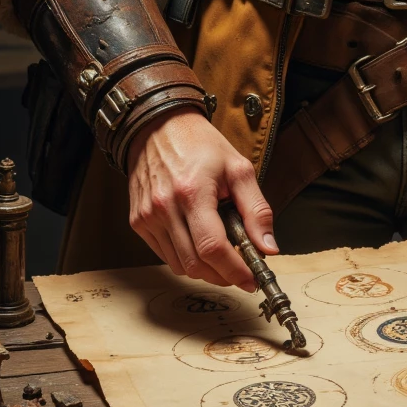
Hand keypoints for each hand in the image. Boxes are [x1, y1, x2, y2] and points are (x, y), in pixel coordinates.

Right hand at [127, 107, 276, 288]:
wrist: (159, 127)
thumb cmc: (200, 144)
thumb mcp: (238, 169)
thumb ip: (257, 210)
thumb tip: (268, 246)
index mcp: (193, 192)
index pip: (213, 247)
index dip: (235, 271)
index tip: (251, 279)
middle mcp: (165, 207)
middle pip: (195, 264)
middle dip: (223, 275)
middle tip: (241, 270)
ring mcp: (147, 217)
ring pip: (180, 265)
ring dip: (205, 269)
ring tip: (222, 252)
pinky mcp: (138, 221)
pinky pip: (165, 255)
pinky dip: (186, 258)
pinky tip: (198, 242)